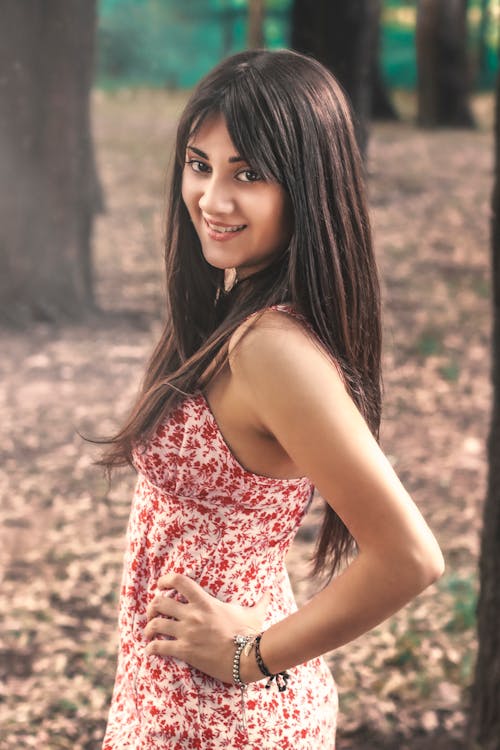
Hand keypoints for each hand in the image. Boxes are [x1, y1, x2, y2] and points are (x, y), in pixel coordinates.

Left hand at [144, 572, 270, 683]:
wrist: (247, 658)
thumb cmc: (250, 634)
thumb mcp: (254, 613)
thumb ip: (260, 601)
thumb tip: (269, 592)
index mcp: (206, 602)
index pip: (180, 581)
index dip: (166, 579)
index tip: (161, 585)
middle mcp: (193, 615)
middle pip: (160, 602)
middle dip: (152, 607)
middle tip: (152, 613)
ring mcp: (187, 633)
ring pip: (156, 624)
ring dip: (148, 628)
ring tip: (148, 633)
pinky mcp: (185, 651)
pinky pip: (159, 647)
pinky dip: (151, 648)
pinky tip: (150, 650)